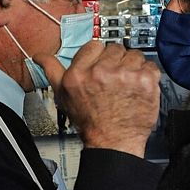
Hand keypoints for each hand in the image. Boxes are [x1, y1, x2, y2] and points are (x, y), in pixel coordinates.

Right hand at [35, 42, 159, 157]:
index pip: (94, 45)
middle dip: (116, 62)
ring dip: (133, 67)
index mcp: (80, 73)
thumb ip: (52, 70)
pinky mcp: (146, 81)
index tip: (103, 69)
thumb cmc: (90, 121)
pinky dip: (148, 76)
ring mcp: (126, 75)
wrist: (112, 143)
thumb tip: (39, 55)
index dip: (100, 57)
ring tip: (128, 85)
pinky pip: (150, 66)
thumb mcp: (63, 95)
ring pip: (134, 55)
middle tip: (115, 80)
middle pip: (116, 48)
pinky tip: (139, 89)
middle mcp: (102, 71)